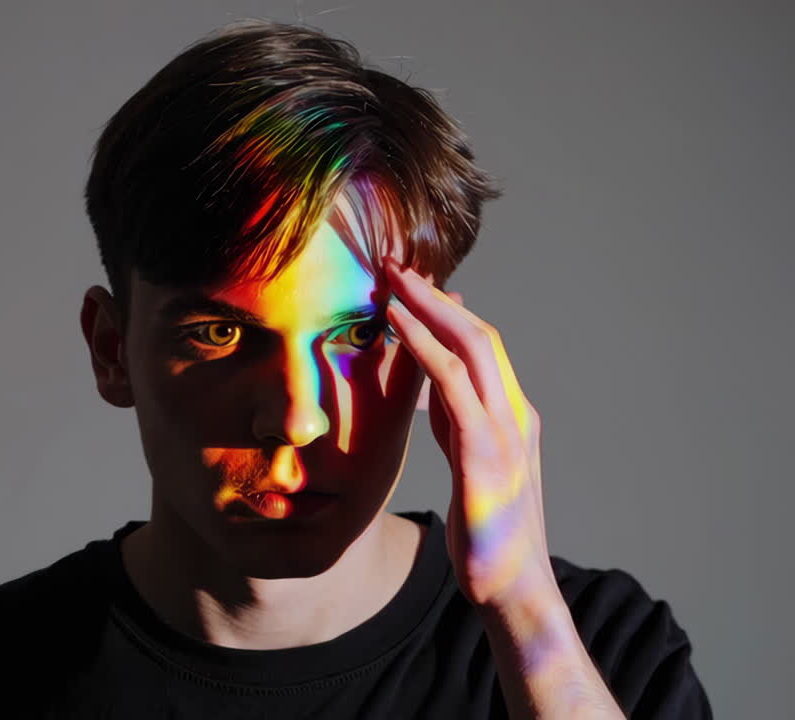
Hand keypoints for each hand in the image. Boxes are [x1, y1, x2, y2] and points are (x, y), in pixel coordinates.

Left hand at [382, 258, 553, 608]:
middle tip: (394, 264)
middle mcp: (515, 414)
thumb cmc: (487, 532)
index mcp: (511, 416)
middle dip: (435, 295)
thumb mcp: (467, 464)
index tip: (410, 284)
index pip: (481, 346)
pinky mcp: (487, 456)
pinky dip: (427, 348)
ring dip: (430, 307)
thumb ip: (455, 422)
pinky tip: (399, 326)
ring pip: (472, 347)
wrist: (513, 588)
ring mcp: (506, 432)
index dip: (446, 310)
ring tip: (393, 280)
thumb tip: (430, 385)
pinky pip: (454, 386)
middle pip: (479, 333)